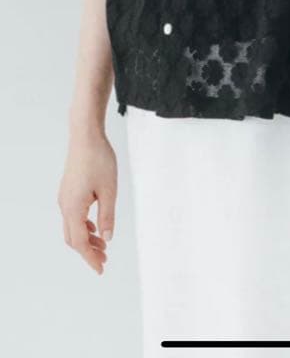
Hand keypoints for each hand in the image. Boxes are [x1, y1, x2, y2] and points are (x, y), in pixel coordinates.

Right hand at [57, 132, 116, 275]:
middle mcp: (65, 205)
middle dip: (88, 251)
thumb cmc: (99, 159)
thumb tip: (107, 238)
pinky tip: (95, 226)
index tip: (101, 269)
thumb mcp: (109, 190)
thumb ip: (107, 217)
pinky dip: (83, 225)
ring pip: (72, 227)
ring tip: (103, 245)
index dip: (90, 258)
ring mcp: (64, 197)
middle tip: (104, 259)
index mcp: (73, 208)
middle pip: (73, 238)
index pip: (80, 242)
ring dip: (86, 238)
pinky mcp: (68, 190)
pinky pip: (72, 215)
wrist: (85, 135)